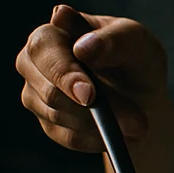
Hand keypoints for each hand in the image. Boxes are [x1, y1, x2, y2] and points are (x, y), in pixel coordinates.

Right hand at [16, 4, 167, 152]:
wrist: (140, 91)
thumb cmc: (133, 56)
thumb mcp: (135, 40)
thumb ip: (112, 39)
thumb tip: (82, 47)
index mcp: (49, 34)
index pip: (43, 50)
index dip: (65, 74)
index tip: (90, 95)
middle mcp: (33, 64)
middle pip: (51, 92)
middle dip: (95, 109)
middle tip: (135, 122)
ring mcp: (36, 96)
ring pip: (61, 117)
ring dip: (103, 125)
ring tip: (139, 125)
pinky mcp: (48, 124)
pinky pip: (69, 138)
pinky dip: (99, 139)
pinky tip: (121, 135)